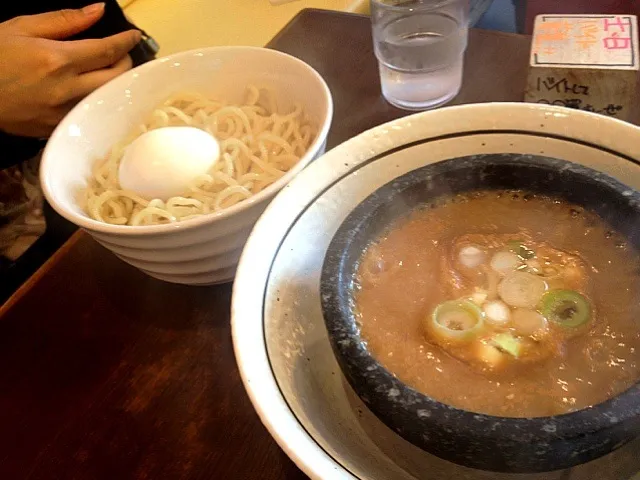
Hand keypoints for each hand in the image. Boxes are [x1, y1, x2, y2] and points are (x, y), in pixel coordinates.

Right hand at [0, 3, 140, 136]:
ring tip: (108, 71)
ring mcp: (63, 112)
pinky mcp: (58, 128)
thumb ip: (64, 20)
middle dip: (125, 62)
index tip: (134, 36)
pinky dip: (95, 99)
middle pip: (116, 78)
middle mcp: (66, 89)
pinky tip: (90, 91)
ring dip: (113, 83)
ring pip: (106, 98)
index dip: (126, 42)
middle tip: (120, 53)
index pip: (108, 50)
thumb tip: (98, 10)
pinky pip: (88, 113)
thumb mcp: (21, 28)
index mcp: (57, 60)